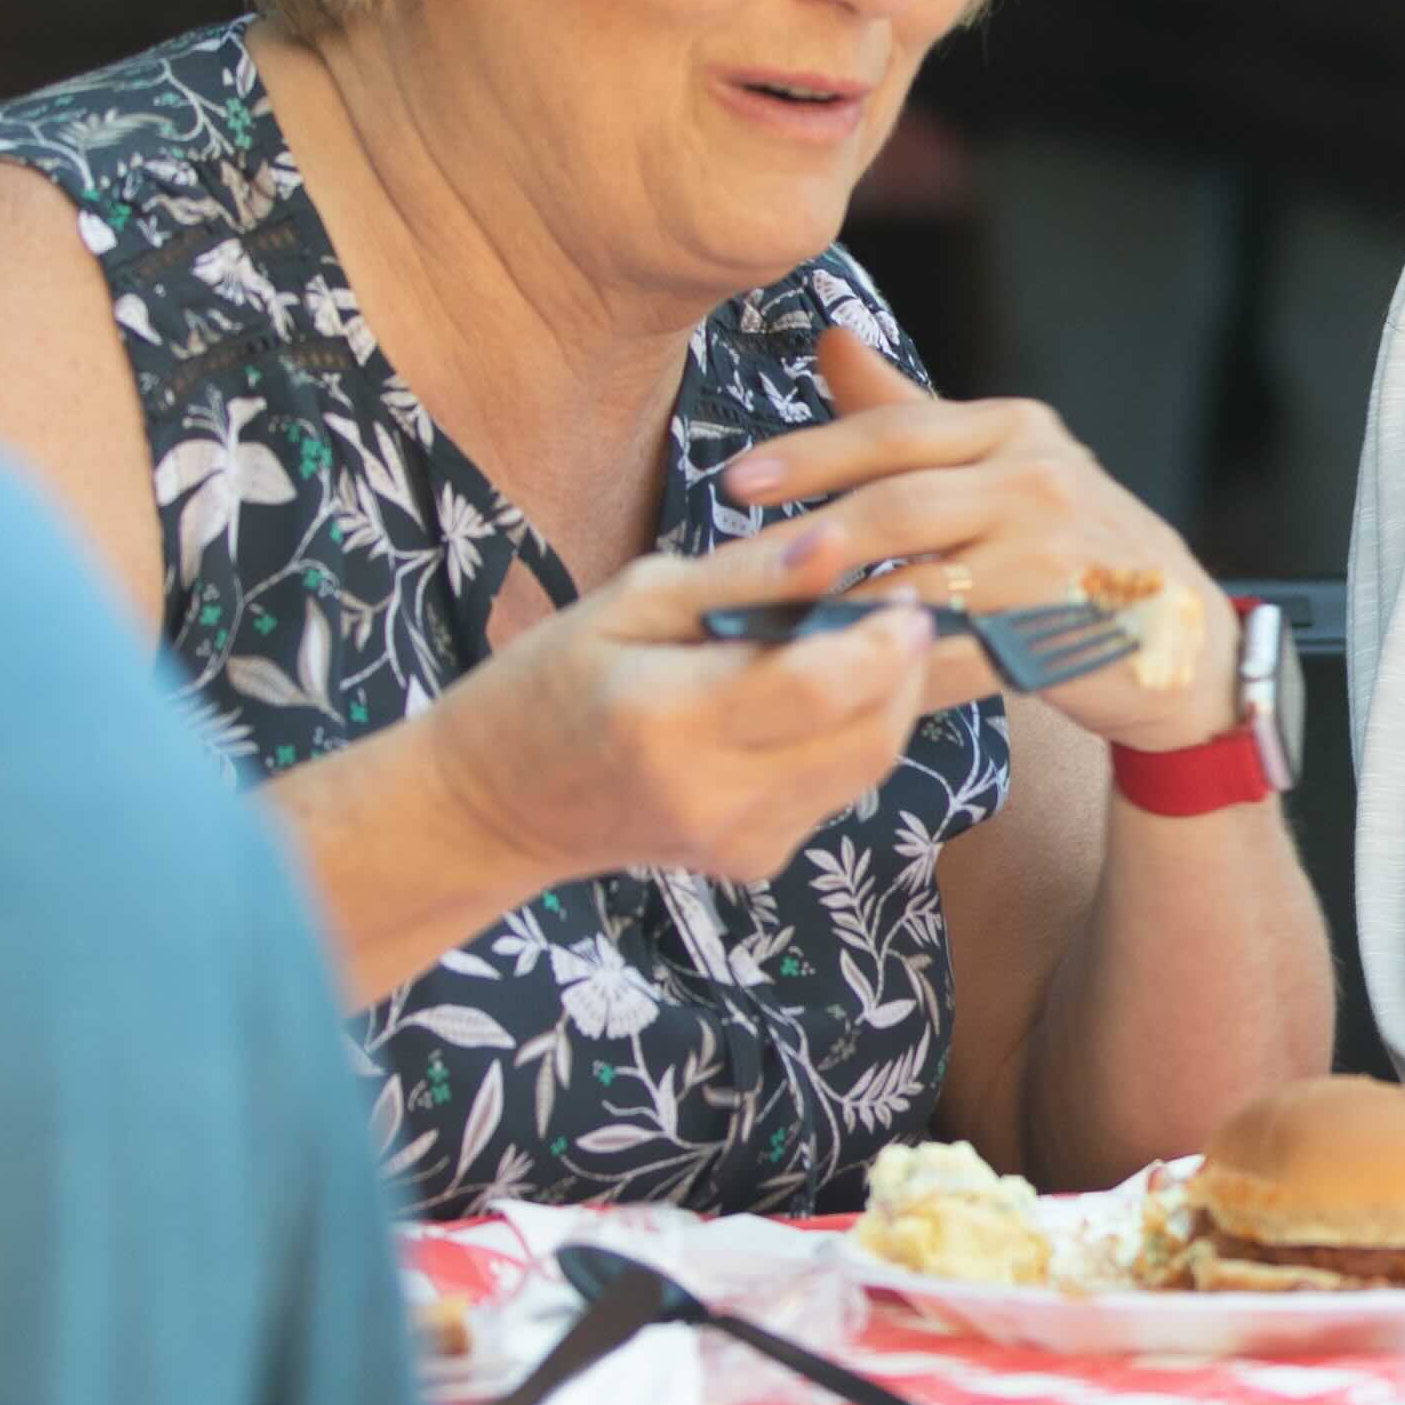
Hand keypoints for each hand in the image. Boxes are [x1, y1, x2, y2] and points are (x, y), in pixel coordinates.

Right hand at [420, 545, 936, 895]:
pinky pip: (836, 791)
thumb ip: (743, 576)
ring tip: (861, 647)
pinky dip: (846, 739)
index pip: (817, 686)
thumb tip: (838, 544)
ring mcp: (739, 841)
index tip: (903, 595)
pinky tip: (814, 703)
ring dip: (886, 703)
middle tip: (900, 613)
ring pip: (866, 767)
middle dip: (903, 670)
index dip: (883, 642)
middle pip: (866, 735)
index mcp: (668, 718)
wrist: (501, 805)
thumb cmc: (551, 682)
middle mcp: (712, 794)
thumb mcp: (631, 602)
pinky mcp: (756, 860)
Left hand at [712, 327, 1239, 752]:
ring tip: (774, 630)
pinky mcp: (1059, 633)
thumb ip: (911, 412)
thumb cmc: (1071, 547)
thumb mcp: (1006, 462)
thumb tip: (829, 341)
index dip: (810, 454)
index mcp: (1016, 428)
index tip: (735, 479)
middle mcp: (1040, 480)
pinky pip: (954, 655)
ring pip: (920, 584)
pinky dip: (893, 671)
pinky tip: (844, 681)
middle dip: (810, 536)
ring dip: (838, 613)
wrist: (1180, 641)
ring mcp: (1055, 558)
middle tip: (737, 567)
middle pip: (901, 503)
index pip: (897, 430)